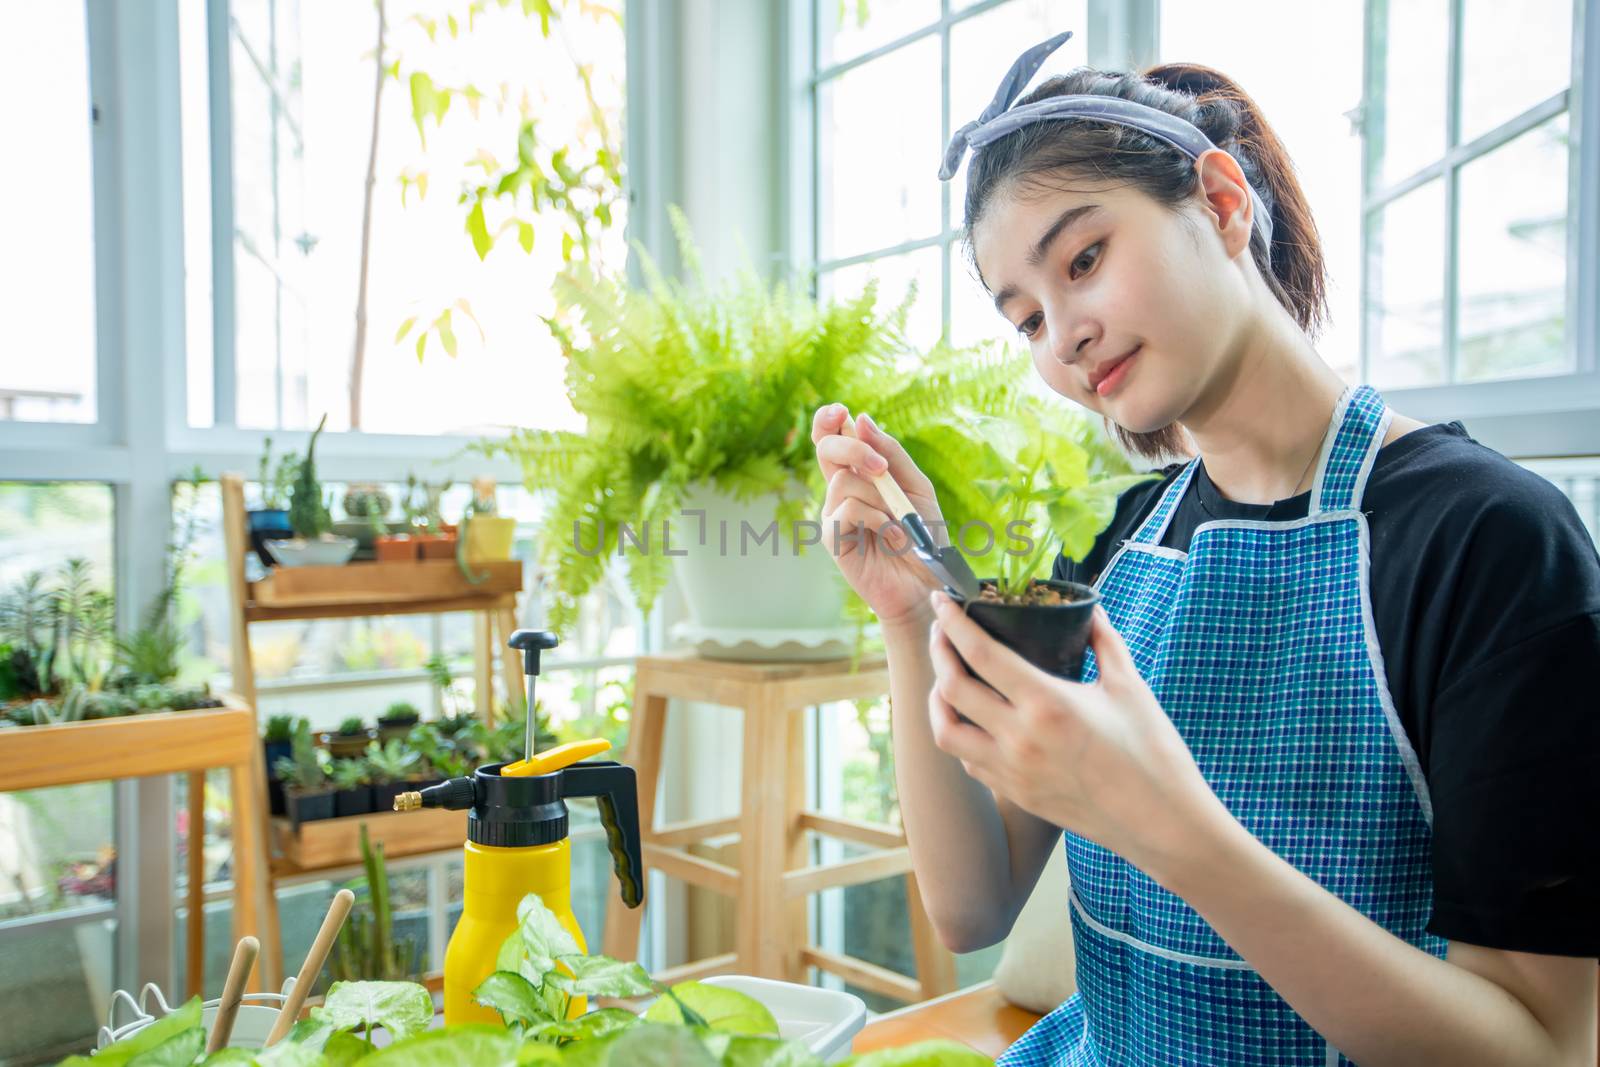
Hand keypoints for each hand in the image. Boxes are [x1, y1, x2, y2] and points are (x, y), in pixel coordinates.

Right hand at [812, 404, 945, 626]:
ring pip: (843, 481)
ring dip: (879, 496)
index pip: (830, 438)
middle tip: (880, 467)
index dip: (828, 420)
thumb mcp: (916, 486)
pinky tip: (892, 536)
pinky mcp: (832, 539)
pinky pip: (848, 510)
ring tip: (900, 521)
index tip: (841, 411)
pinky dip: (876, 518)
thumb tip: (861, 419)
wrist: (928, 582)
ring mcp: (834, 514)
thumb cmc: (923, 536)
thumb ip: (891, 453)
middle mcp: (840, 491)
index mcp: (858, 474)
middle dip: (852, 449)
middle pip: (825, 449)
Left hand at [925, 592, 1231, 885]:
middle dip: (939, 651)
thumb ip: (1103, 641)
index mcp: (1047, 704)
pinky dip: (960, 734)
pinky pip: (968, 761)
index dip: (952, 622)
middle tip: (941, 631)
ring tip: (946, 678)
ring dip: (937, 700)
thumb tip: (1090, 608)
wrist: (1161, 823)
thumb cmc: (1152, 753)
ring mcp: (1012, 772)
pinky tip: (972, 719)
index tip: (941, 600)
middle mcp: (1020, 739)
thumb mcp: (1130, 686)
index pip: (980, 654)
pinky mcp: (1015, 795)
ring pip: (947, 732)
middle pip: (951, 689)